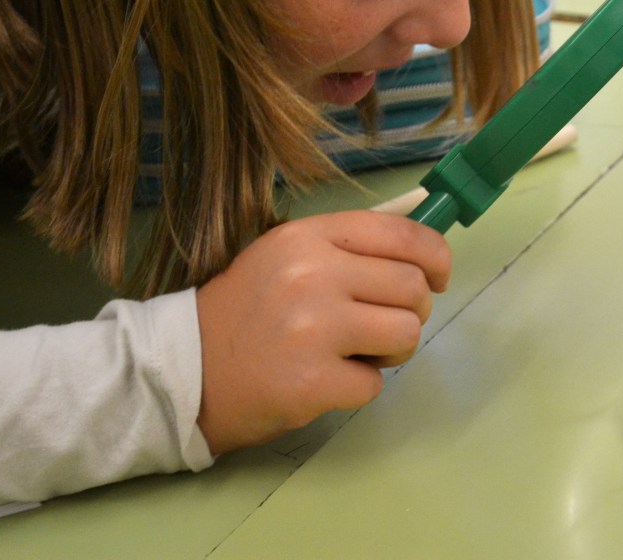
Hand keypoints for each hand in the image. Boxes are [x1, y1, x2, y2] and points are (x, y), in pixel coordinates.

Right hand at [194, 211, 449, 454]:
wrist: (183, 372)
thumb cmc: (247, 312)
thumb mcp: (288, 257)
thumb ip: (348, 250)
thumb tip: (422, 258)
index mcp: (308, 237)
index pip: (401, 234)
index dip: (436, 256)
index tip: (438, 278)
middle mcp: (312, 275)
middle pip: (413, 287)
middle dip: (411, 311)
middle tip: (380, 326)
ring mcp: (313, 328)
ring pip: (407, 333)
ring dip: (392, 351)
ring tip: (355, 353)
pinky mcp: (312, 381)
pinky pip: (375, 384)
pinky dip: (358, 388)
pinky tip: (325, 380)